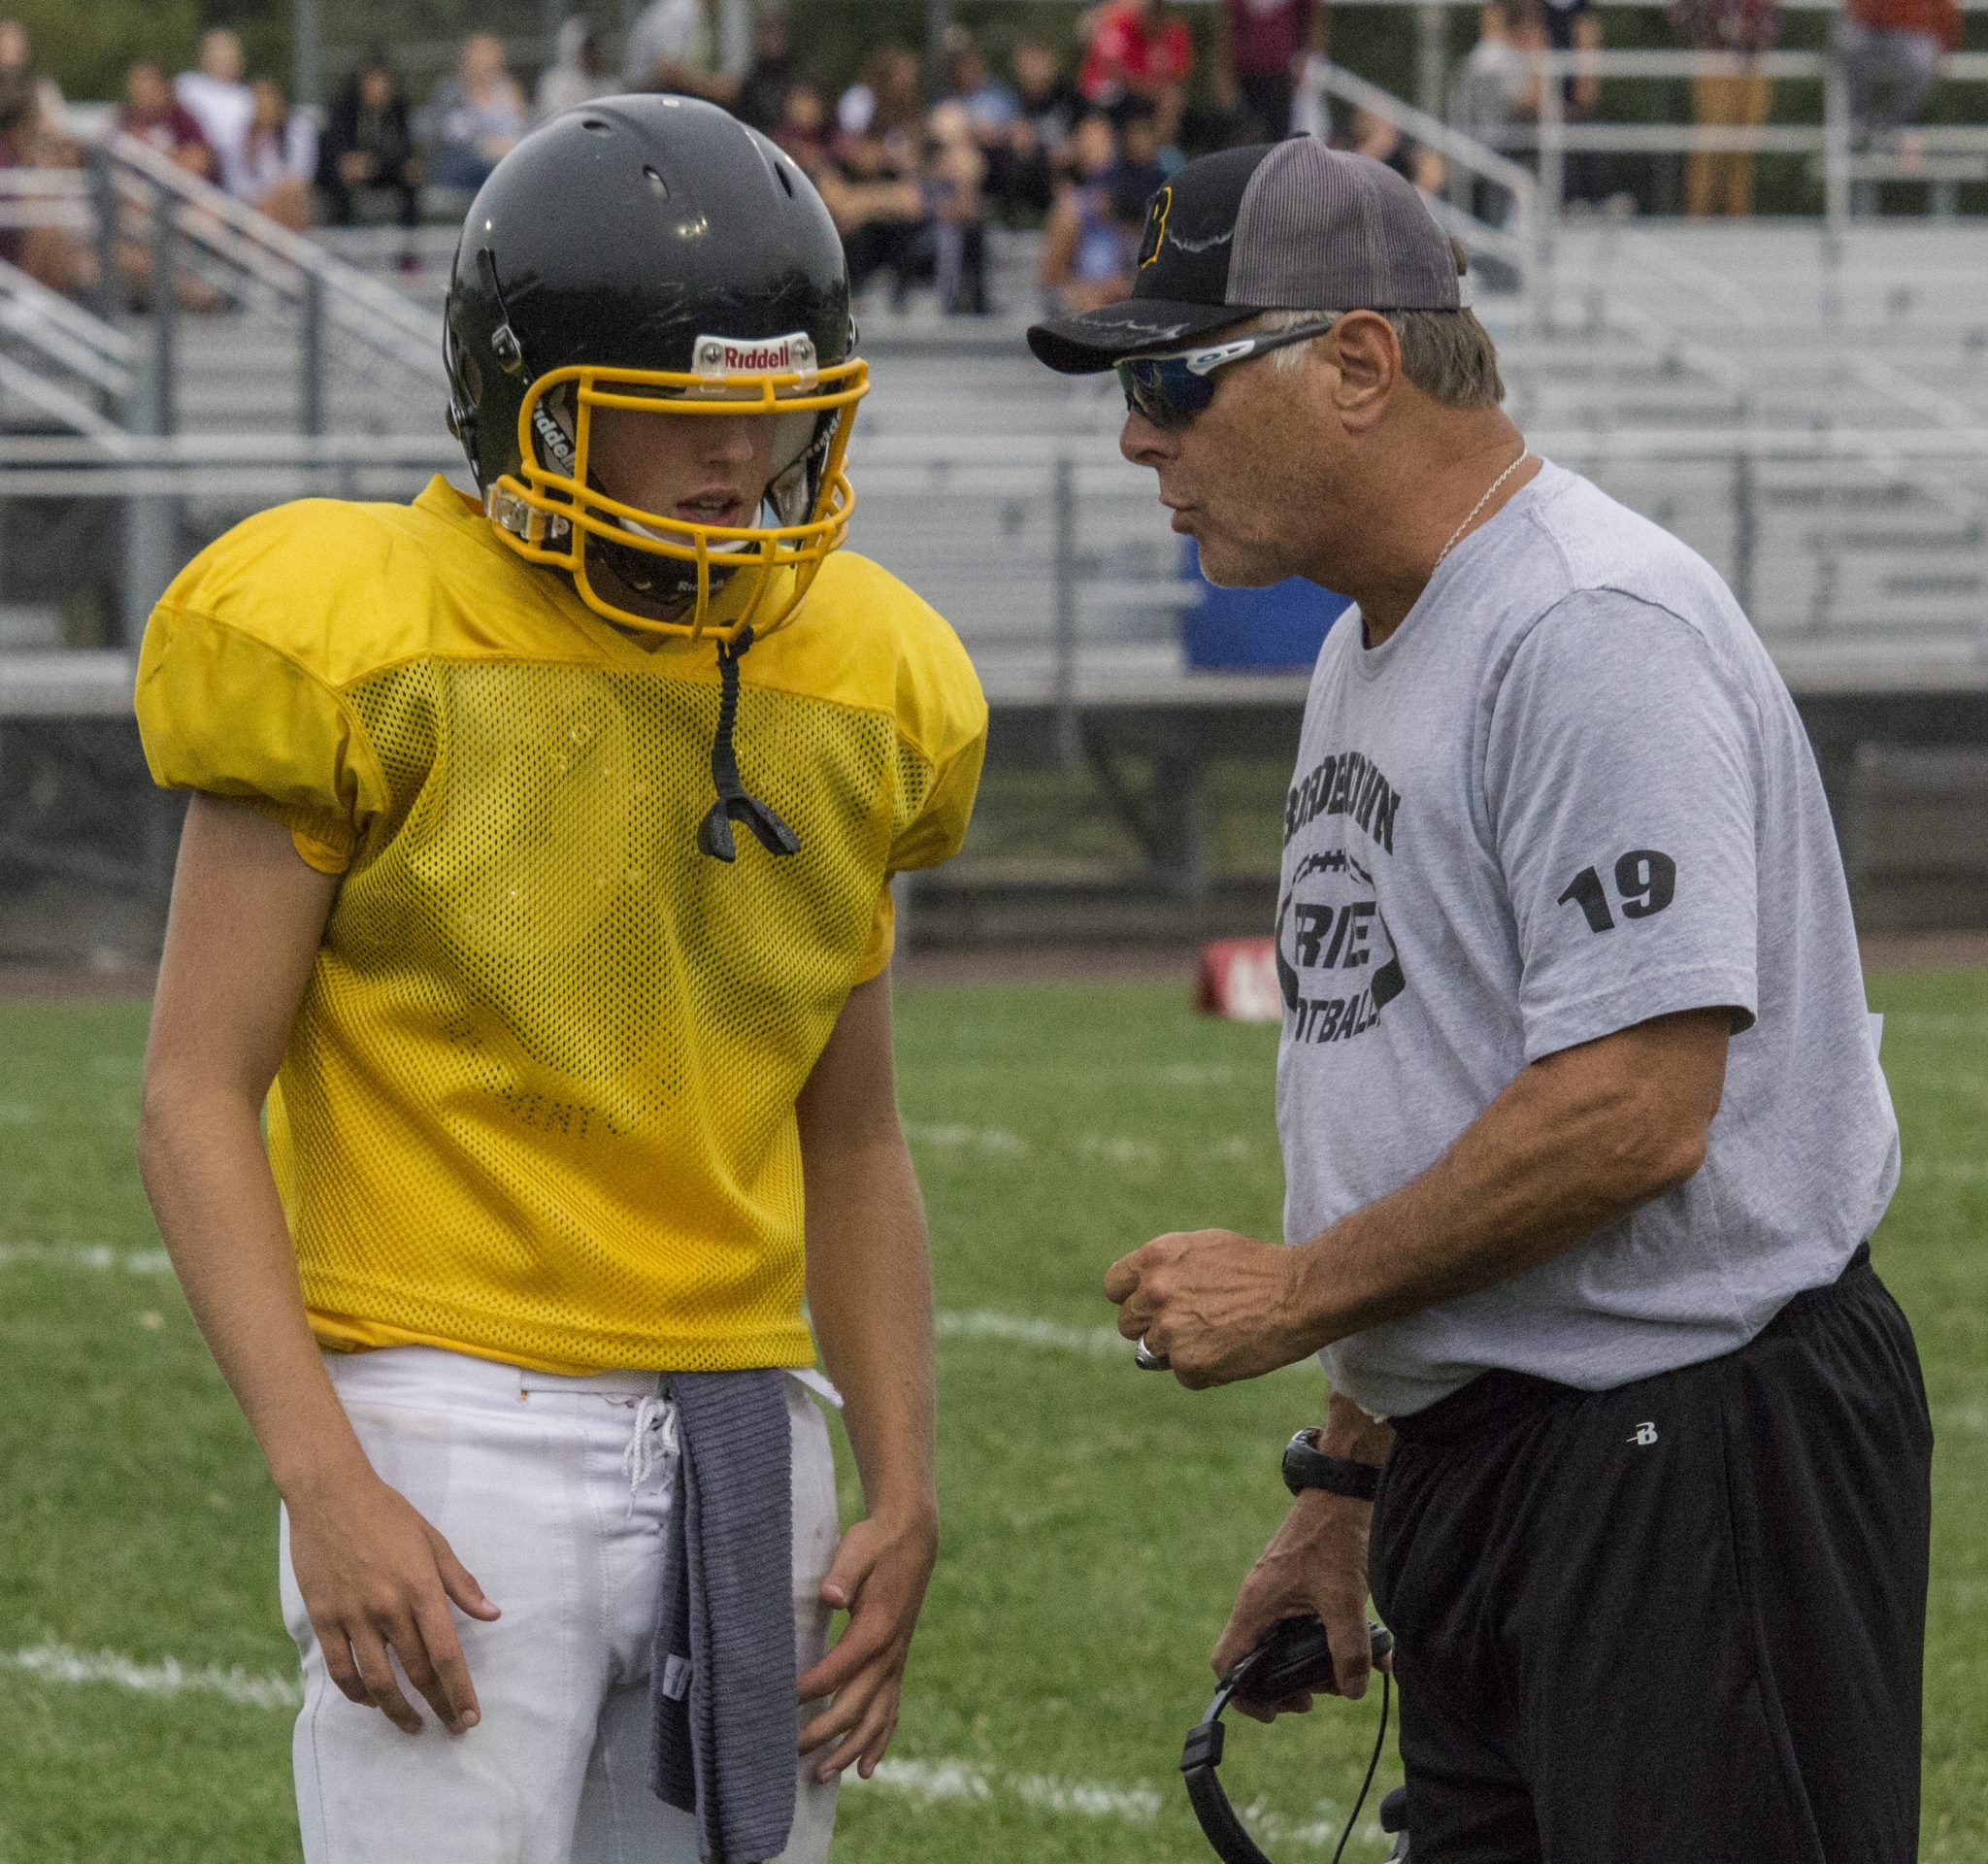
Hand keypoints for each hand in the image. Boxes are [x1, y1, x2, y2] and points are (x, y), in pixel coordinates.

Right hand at [285, 1467, 500, 1735]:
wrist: (331, 1495)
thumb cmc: (388, 1514)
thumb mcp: (433, 1541)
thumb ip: (461, 1583)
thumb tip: (492, 1615)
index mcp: (421, 1589)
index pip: (447, 1653)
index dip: (460, 1691)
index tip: (470, 1717)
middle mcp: (389, 1608)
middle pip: (417, 1672)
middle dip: (438, 1705)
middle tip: (451, 1728)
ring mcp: (353, 1616)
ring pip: (378, 1681)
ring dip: (397, 1711)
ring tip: (413, 1725)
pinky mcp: (324, 1619)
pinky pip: (341, 1669)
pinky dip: (357, 1693)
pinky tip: (371, 1700)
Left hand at [796, 1509, 936, 1782]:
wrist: (913, 1537)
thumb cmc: (876, 1543)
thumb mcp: (858, 1549)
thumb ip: (844, 1572)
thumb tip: (831, 1595)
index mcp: (876, 1629)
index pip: (837, 1671)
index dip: (807, 1690)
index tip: (778, 1702)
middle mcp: (890, 1653)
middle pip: (856, 1706)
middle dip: (824, 1734)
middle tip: (790, 1753)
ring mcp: (896, 1661)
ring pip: (876, 1718)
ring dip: (850, 1750)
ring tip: (821, 1776)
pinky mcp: (897, 1662)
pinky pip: (891, 1711)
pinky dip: (880, 1741)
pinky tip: (867, 1769)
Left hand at [1104, 1229, 1318, 1388]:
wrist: (1298, 1293)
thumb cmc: (1259, 1267)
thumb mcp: (1204, 1248)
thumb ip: (1168, 1268)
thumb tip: (1144, 1291)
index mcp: (1155, 1258)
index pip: (1114, 1286)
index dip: (1132, 1298)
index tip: (1149, 1305)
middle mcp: (1154, 1292)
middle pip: (1128, 1324)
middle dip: (1152, 1327)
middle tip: (1190, 1324)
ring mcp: (1168, 1329)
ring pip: (1155, 1352)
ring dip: (1180, 1350)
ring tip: (1220, 1335)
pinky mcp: (1188, 1362)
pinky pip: (1184, 1375)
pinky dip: (1205, 1370)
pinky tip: (1232, 1351)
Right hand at [1211, 1491, 1379, 1721]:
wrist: (1344, 1491)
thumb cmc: (1333, 1537)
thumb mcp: (1344, 1600)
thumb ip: (1348, 1650)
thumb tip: (1351, 1690)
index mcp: (1256, 1605)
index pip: (1227, 1662)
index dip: (1242, 1694)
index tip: (1274, 1711)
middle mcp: (1262, 1601)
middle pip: (1258, 1660)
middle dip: (1287, 1685)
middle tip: (1317, 1696)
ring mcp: (1280, 1592)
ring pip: (1285, 1643)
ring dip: (1313, 1665)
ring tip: (1347, 1675)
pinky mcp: (1301, 1584)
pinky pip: (1305, 1624)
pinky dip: (1329, 1641)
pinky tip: (1368, 1649)